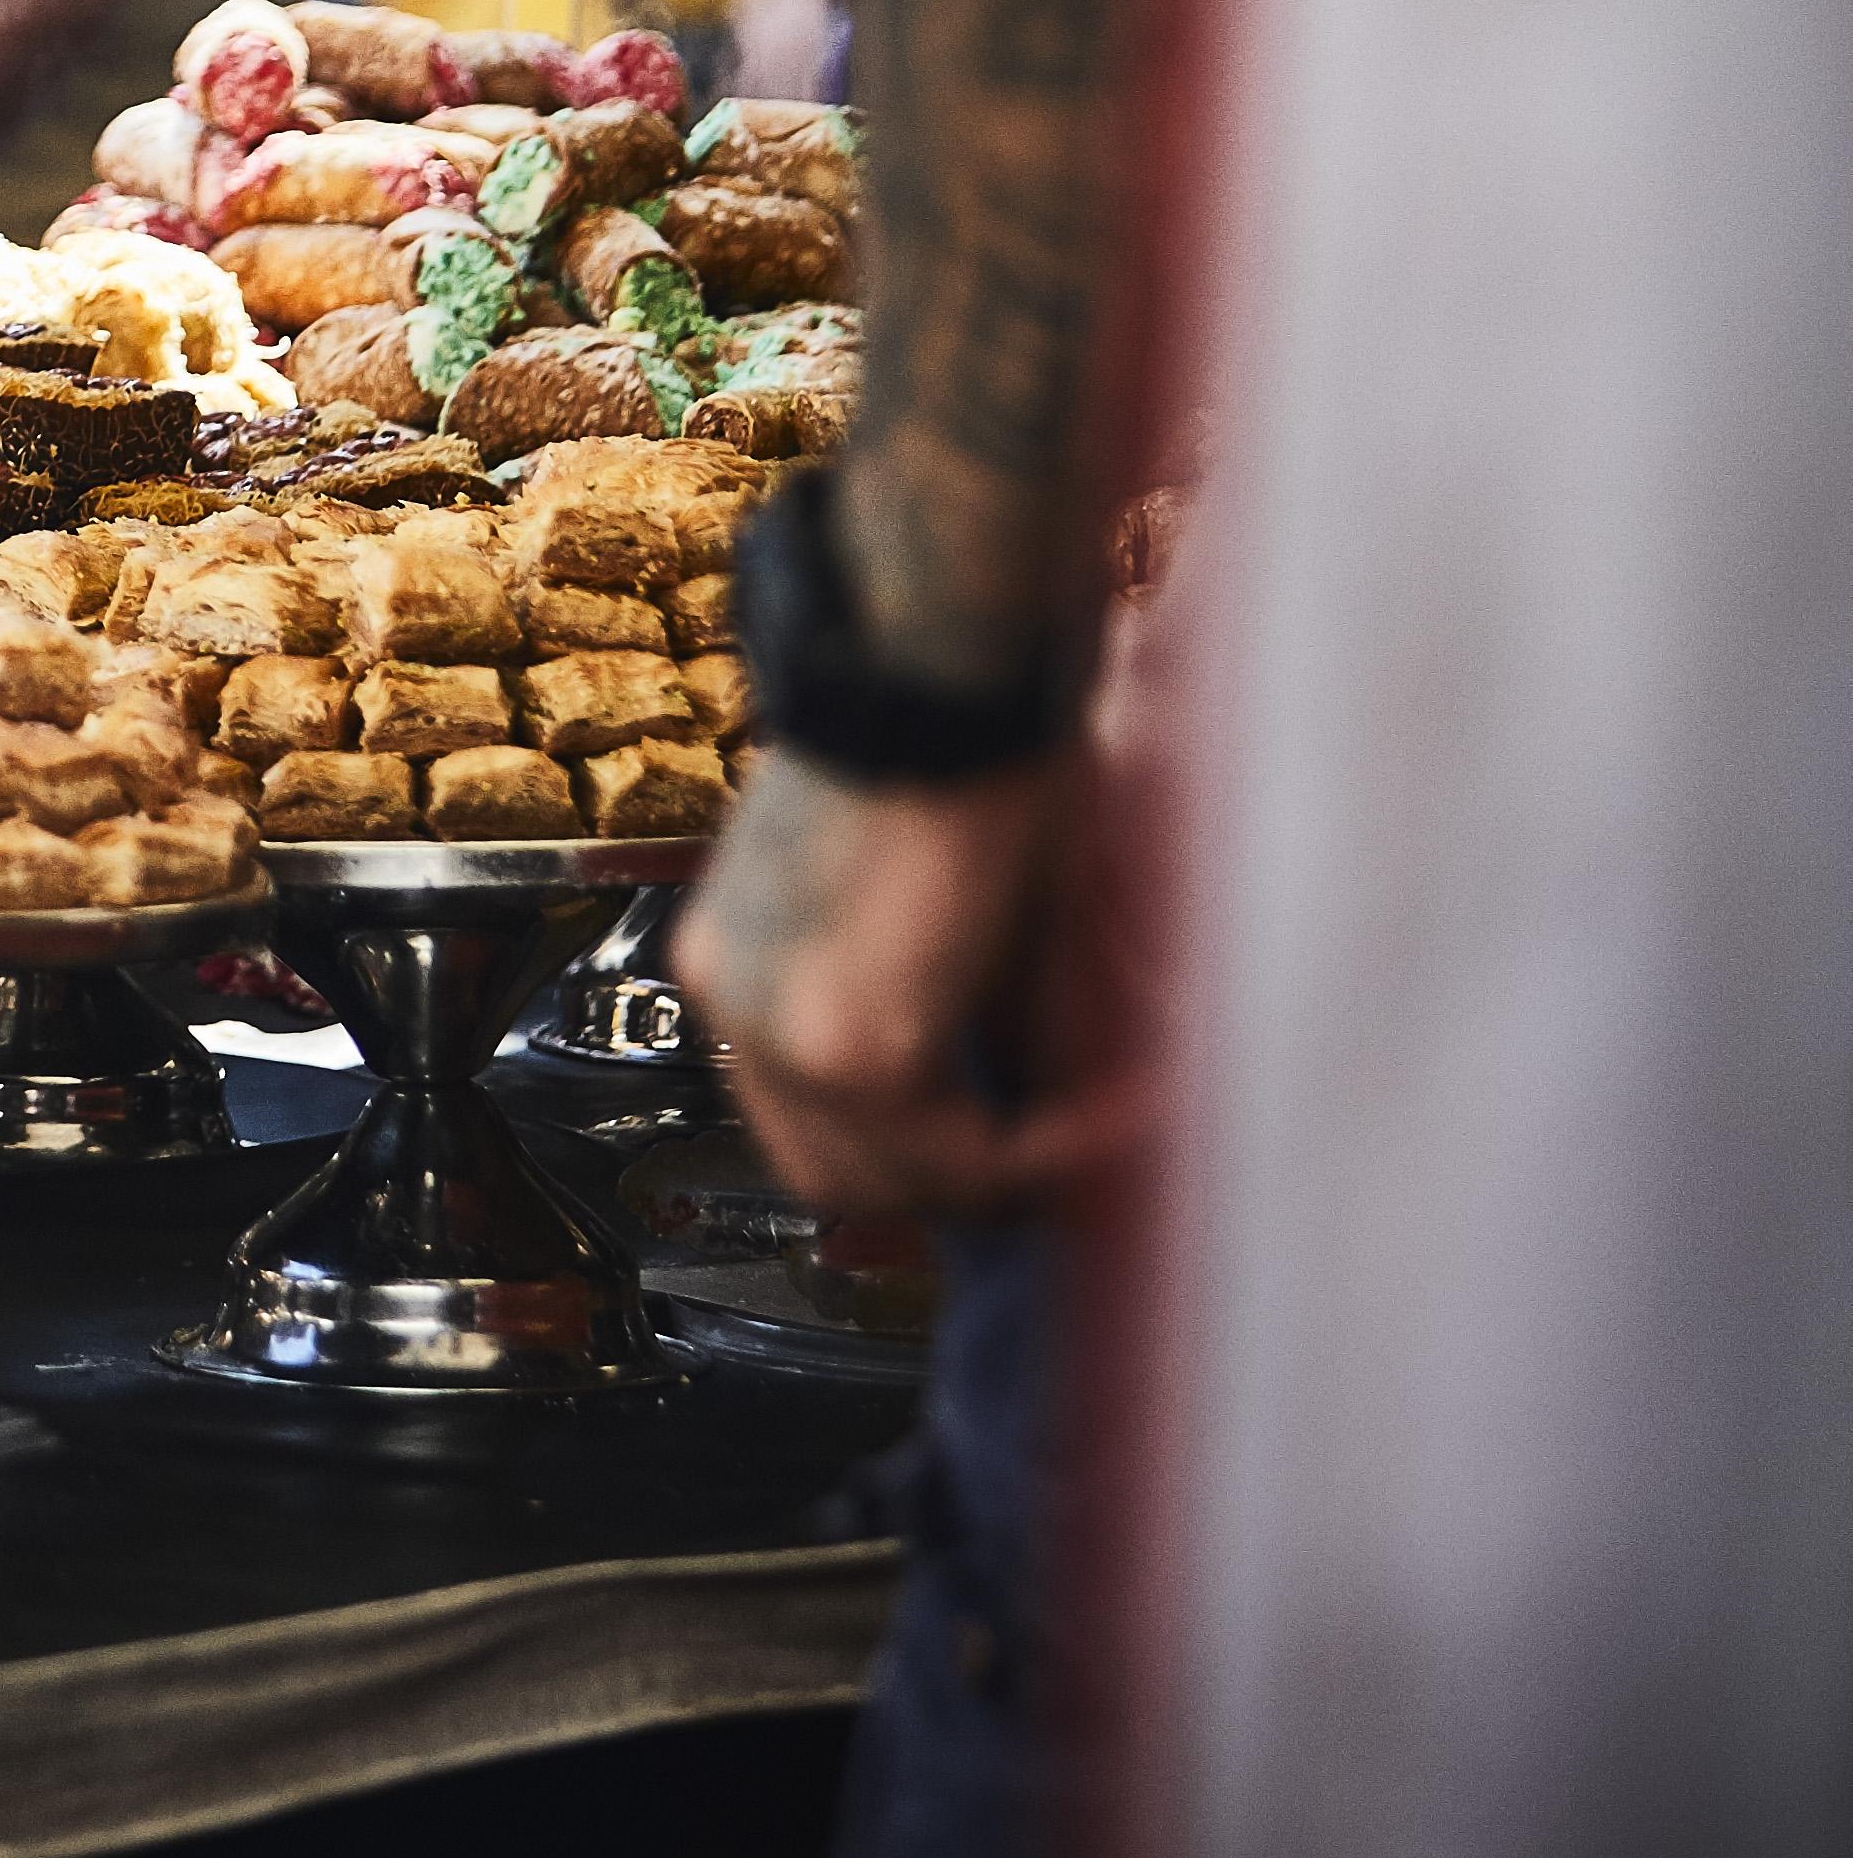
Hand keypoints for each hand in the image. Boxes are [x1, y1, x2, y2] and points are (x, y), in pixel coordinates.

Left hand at [684, 751, 1126, 1220]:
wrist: (944, 671)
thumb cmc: (966, 750)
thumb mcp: (964, 913)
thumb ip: (979, 1021)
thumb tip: (1034, 1116)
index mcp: (737, 960)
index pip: (815, 1123)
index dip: (933, 1151)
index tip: (1039, 1134)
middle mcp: (731, 997)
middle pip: (844, 1178)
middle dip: (972, 1183)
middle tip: (1078, 1150)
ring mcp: (774, 1028)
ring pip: (904, 1186)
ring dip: (1024, 1171)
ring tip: (1123, 1115)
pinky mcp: (849, 1044)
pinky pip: (965, 1157)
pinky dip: (1054, 1148)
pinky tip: (1127, 1099)